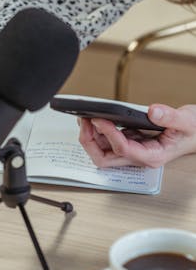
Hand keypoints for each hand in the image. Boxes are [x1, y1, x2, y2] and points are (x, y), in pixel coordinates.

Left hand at [79, 104, 195, 167]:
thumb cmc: (193, 131)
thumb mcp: (187, 121)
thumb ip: (170, 117)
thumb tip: (153, 111)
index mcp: (152, 155)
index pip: (123, 150)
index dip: (109, 135)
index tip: (100, 119)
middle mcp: (139, 156)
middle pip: (105, 158)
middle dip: (90, 142)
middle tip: (85, 121)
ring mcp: (133, 150)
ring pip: (102, 152)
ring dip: (90, 137)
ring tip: (85, 117)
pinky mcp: (130, 142)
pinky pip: (107, 142)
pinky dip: (97, 131)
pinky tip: (94, 118)